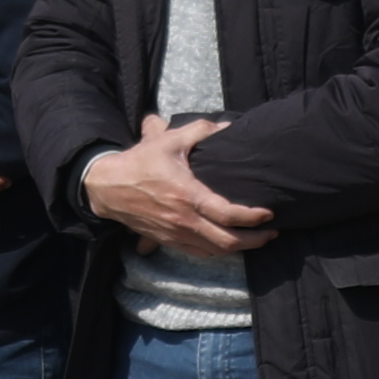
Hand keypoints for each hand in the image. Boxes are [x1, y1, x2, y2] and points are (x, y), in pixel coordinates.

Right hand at [82, 112, 276, 256]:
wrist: (107, 187)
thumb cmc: (139, 162)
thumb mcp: (169, 140)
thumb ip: (200, 131)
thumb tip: (227, 125)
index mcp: (186, 195)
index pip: (227, 213)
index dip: (252, 217)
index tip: (268, 213)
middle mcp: (183, 220)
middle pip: (227, 241)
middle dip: (254, 240)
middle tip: (271, 233)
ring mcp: (175, 234)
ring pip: (214, 251)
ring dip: (238, 249)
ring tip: (256, 240)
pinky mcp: (167, 241)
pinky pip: (199, 253)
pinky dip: (218, 252)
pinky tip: (229, 245)